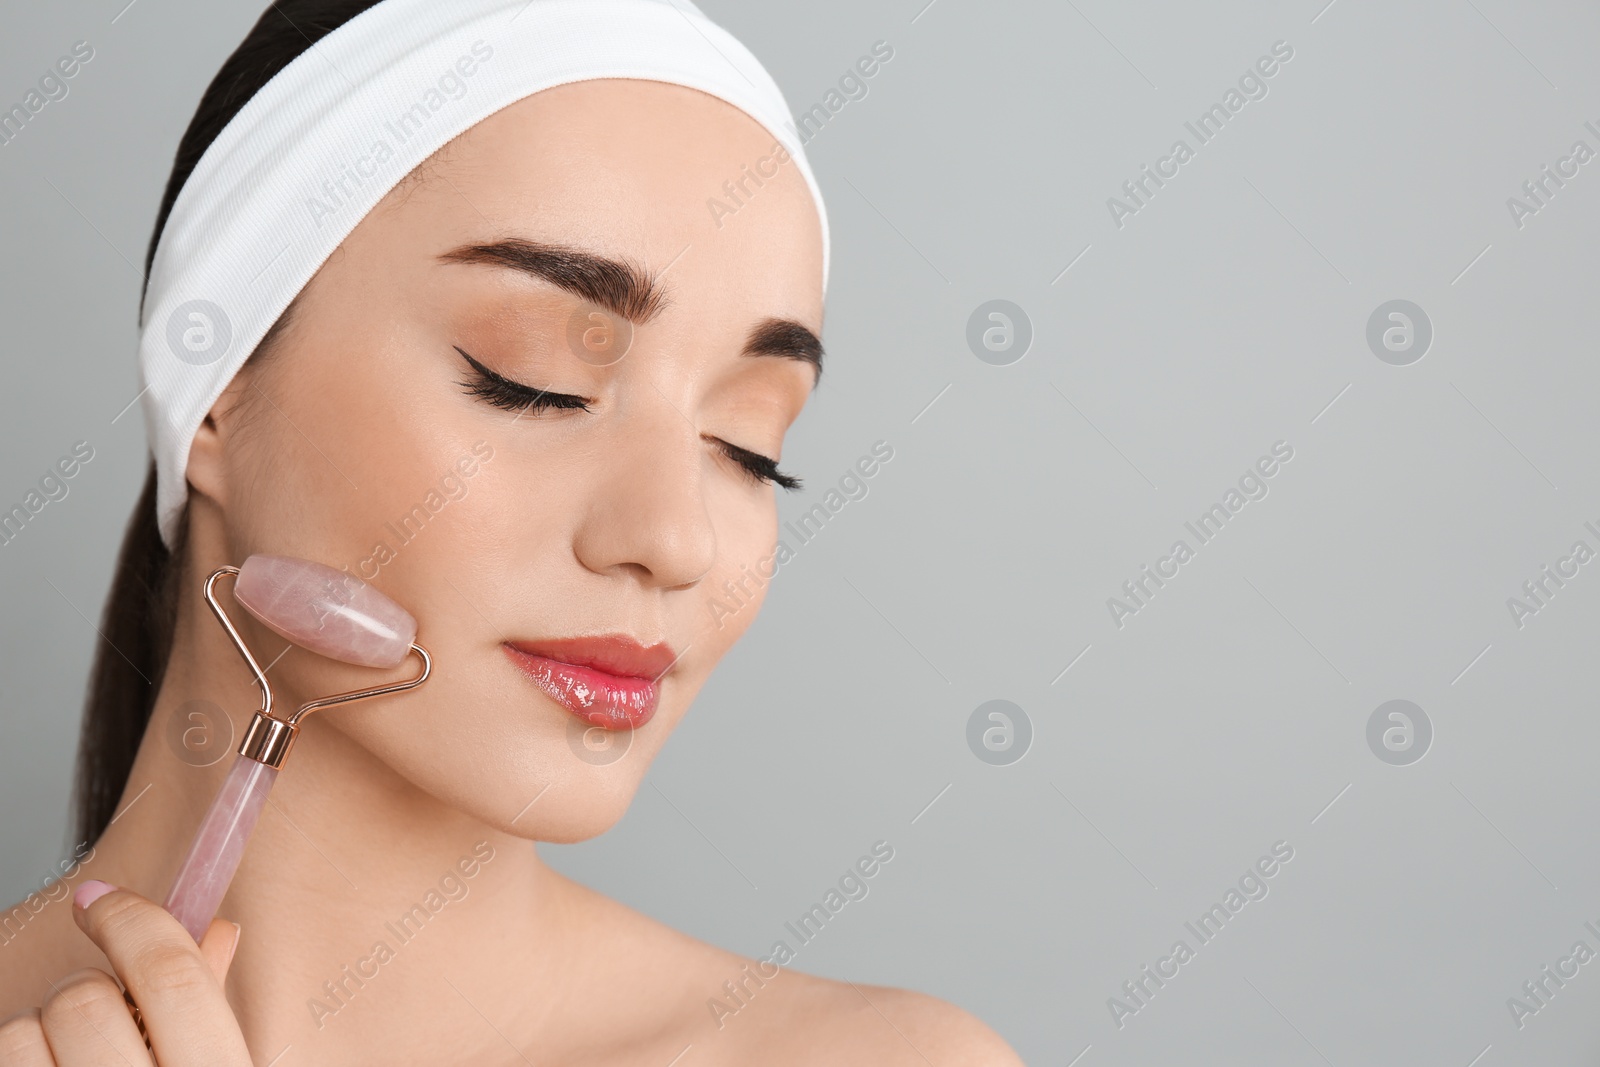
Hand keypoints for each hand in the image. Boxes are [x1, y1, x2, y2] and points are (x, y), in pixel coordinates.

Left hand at [0, 881, 251, 1064]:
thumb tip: (215, 929)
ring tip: (69, 1055)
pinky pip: (5, 1057)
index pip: (171, 976)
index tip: (101, 899)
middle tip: (100, 1008)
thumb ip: (210, 1006)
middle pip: (85, 1000)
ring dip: (39, 1028)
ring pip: (23, 1032)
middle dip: (85, 987)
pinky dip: (20, 1053)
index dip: (133, 921)